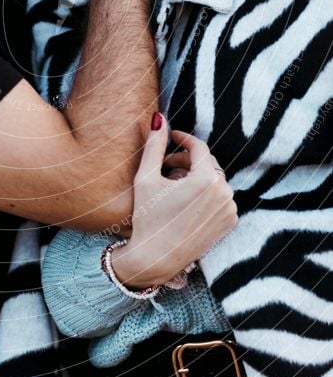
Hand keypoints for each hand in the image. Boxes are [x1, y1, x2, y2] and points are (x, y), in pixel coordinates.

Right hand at [111, 114, 236, 288]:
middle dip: (186, 160)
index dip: (183, 139)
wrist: (156, 258)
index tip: (171, 137)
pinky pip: (219, 197)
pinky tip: (184, 203)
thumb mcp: (146, 177)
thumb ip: (155, 145)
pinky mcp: (229, 223)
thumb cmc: (148, 217)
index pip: (199, 147)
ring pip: (213, 180)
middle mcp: (224, 193)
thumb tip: (159, 118)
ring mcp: (229, 209)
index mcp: (207, 179)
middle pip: (207, 163)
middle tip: (165, 166)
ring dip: (195, 177)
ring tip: (172, 187)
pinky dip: (204, 194)